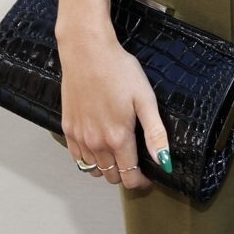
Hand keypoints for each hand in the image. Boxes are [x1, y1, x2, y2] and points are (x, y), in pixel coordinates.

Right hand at [57, 28, 171, 190]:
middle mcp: (96, 143)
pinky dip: (88, 159)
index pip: (129, 177)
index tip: (148, 176)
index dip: (141, 181)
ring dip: (107, 168)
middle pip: (111, 176)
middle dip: (125, 175)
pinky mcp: (68, 128)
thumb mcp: (145, 99)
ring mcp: (79, 137)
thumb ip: (155, 134)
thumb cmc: (118, 70)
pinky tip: (98, 147)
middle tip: (135, 162)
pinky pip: (77, 158)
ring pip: (94, 170)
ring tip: (118, 154)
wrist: (87, 51)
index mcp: (117, 138)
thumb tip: (165, 162)